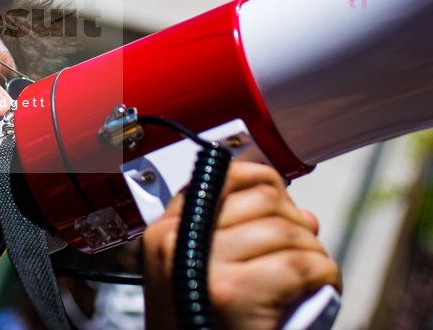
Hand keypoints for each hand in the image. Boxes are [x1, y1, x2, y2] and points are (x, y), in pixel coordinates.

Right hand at [142, 161, 340, 329]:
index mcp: (165, 233)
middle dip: (296, 222)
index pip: (221, 176)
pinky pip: (302, 262)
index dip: (262, 182)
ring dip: (314, 253)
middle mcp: (178, 241)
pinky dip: (325, 275)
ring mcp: (205, 267)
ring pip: (289, 230)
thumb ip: (240, 236)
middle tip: (300, 253)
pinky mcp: (235, 293)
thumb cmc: (202, 328)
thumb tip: (303, 214)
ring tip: (310, 278)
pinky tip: (318, 292)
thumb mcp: (200, 275)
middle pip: (262, 198)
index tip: (279, 199)